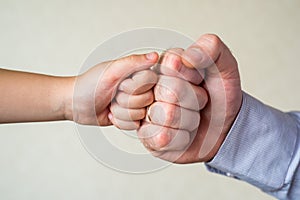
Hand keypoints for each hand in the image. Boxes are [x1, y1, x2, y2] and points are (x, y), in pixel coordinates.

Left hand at [69, 52, 158, 125]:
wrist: (75, 104)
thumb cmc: (89, 85)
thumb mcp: (111, 70)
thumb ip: (134, 62)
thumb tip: (154, 56)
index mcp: (137, 73)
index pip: (151, 81)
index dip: (134, 87)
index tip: (120, 84)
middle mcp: (139, 89)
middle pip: (147, 100)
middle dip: (126, 100)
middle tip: (114, 94)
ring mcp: (136, 104)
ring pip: (141, 114)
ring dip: (121, 112)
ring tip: (111, 104)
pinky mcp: (131, 118)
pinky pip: (135, 125)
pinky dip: (120, 121)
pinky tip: (112, 114)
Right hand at [138, 34, 241, 162]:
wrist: (225, 129)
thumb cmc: (220, 99)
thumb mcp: (225, 68)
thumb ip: (211, 48)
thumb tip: (188, 56)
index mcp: (165, 66)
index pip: (172, 65)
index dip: (193, 77)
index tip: (200, 79)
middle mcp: (151, 88)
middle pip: (170, 92)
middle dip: (195, 100)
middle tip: (199, 101)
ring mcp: (146, 112)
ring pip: (168, 116)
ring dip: (190, 121)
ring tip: (192, 117)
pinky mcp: (147, 136)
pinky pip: (163, 138)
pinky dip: (182, 139)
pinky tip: (183, 133)